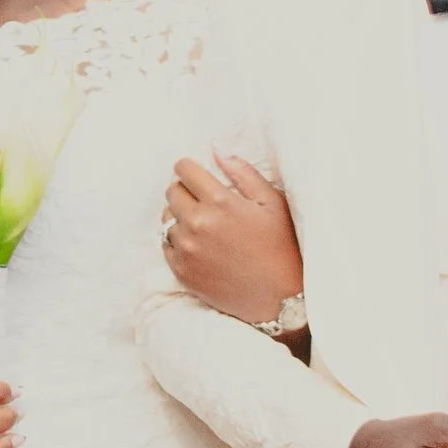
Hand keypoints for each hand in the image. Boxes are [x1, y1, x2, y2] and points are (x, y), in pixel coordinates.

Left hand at [161, 154, 302, 327]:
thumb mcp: (272, 203)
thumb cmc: (281, 247)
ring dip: (180, 216)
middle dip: (184, 190)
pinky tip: (199, 245)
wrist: (279, 299)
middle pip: (171, 192)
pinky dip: (177, 240)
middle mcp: (197, 224)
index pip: (184, 170)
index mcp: (220, 202)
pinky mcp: (182, 271)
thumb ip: (243, 172)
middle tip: (203, 200)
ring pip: (166, 218)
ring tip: (204, 225)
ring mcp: (186, 249)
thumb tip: (216, 148)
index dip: (189, 168)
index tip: (196, 174)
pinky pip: (166, 244)